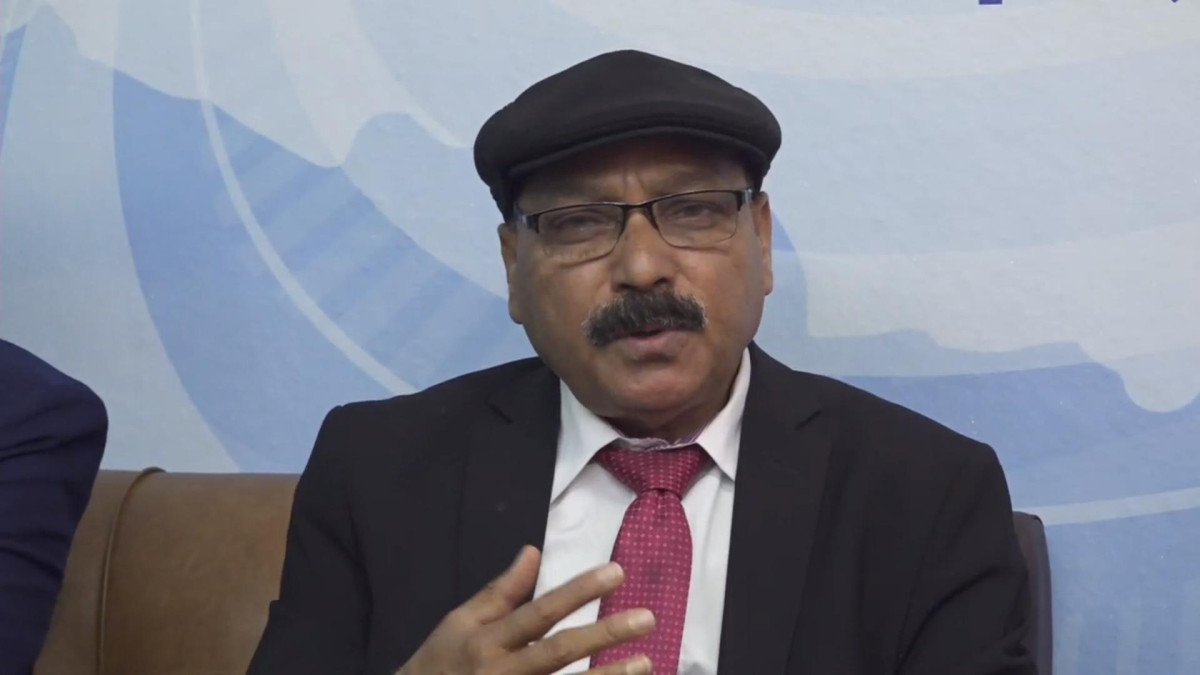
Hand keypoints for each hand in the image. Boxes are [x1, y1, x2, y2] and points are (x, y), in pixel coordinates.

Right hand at [396, 546, 653, 674]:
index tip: (616, 573)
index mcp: (489, 640)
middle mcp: (504, 672)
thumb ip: (501, 591)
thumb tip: (532, 552)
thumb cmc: (440, 662)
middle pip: (560, 651)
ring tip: (646, 663)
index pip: (541, 611)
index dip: (578, 592)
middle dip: (605, 635)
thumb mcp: (460, 622)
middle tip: (647, 619)